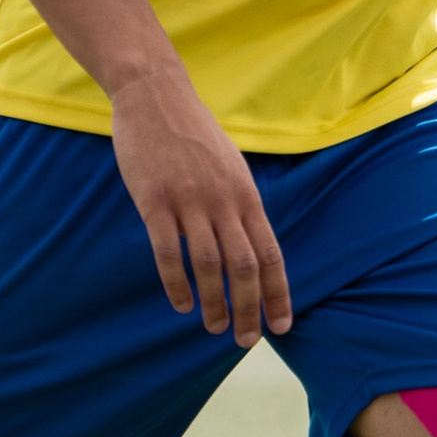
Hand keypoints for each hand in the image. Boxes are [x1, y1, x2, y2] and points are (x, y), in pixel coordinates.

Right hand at [108, 62, 291, 346]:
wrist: (155, 96)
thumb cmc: (193, 135)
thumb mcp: (231, 166)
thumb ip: (240, 204)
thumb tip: (251, 245)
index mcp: (246, 195)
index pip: (270, 253)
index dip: (278, 293)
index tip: (282, 326)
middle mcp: (224, 201)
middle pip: (245, 266)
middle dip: (250, 309)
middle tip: (247, 340)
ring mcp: (189, 200)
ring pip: (209, 264)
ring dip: (214, 303)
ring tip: (215, 328)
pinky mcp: (154, 201)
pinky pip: (168, 252)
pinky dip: (176, 283)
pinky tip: (181, 304)